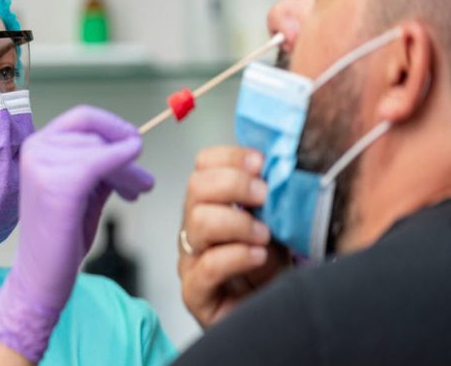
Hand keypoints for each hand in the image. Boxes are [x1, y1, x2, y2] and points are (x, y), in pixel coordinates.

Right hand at [0, 105, 153, 360]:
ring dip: (129, 170)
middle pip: (96, 134)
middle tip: (144, 182)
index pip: (83, 117)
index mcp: (37, 146)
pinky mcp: (57, 184)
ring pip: (103, 150)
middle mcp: (35, 149)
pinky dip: (124, 167)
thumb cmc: (61, 235)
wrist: (40, 277)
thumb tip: (131, 144)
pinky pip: (101, 162)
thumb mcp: (84, 189)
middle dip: (127, 154)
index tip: (135, 143)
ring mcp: (43, 165)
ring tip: (139, 191)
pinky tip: (135, 188)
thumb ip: (100, 164)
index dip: (114, 126)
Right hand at [178, 146, 289, 328]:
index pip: (205, 164)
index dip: (230, 157)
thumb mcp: (277, 225)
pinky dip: (237, 256)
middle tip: (264, 195)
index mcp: (212, 203)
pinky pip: (208, 266)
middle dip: (234, 184)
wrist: (276, 317)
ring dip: (238, 222)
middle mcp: (196, 227)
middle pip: (196, 186)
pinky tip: (258, 256)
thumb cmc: (273, 271)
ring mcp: (191, 259)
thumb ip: (274, 197)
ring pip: (199, 222)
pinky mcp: (195, 293)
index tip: (261, 162)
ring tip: (264, 234)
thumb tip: (283, 164)